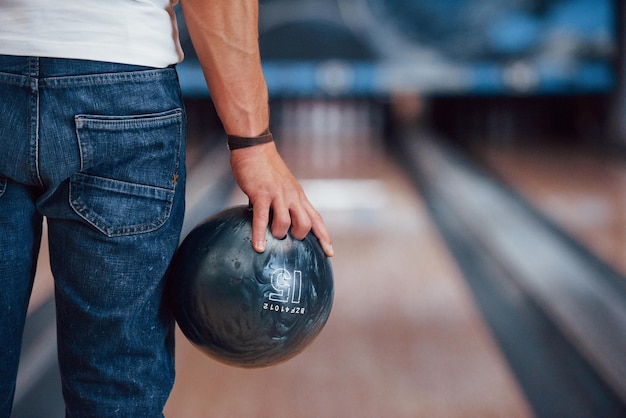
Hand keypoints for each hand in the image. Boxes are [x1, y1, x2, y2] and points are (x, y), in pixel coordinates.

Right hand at [230, 141, 333, 256]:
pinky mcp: (261, 194)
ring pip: (286, 222)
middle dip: (300, 236)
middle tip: (289, 239)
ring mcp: (278, 195)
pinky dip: (260, 234)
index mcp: (298, 196)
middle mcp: (292, 197)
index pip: (316, 219)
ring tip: (271, 236)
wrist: (255, 148)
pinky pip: (262, 218)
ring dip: (279, 234)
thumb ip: (283, 203)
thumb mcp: (283, 186)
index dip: (324, 237)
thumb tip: (275, 221)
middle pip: (306, 224)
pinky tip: (258, 247)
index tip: (329, 252)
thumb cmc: (266, 169)